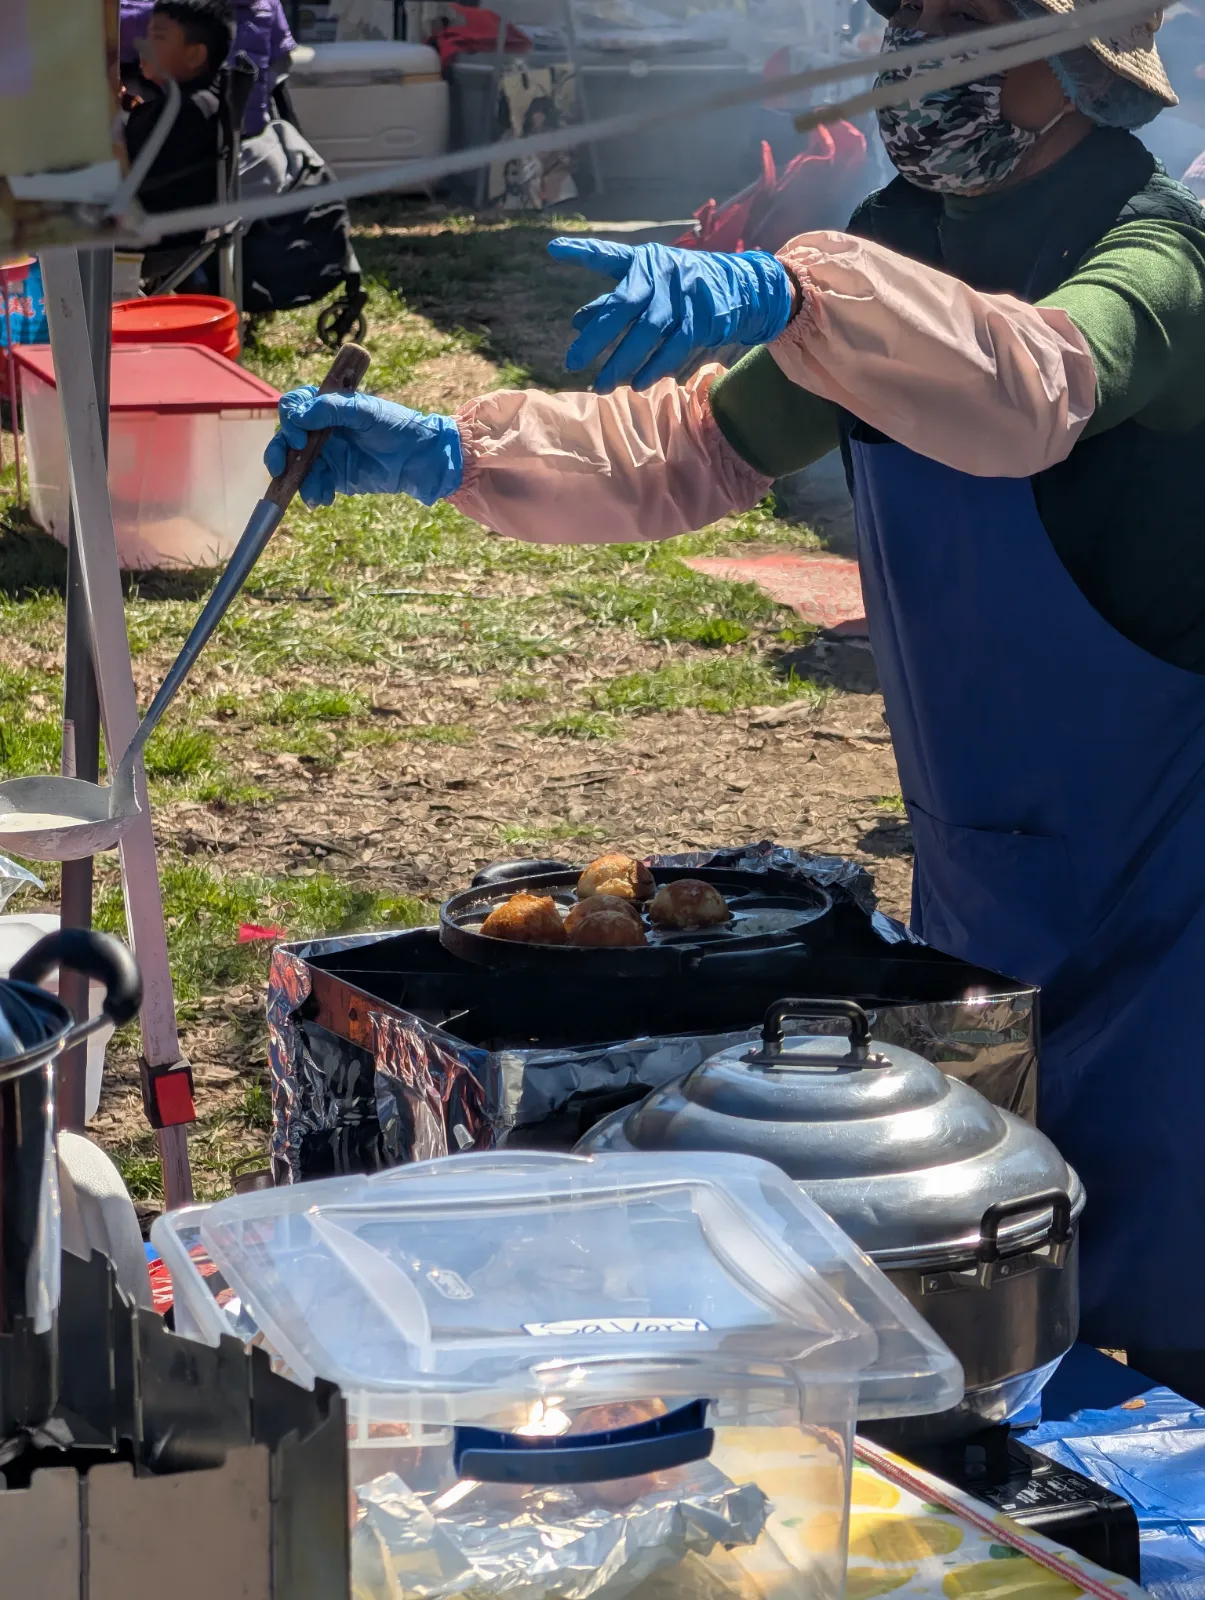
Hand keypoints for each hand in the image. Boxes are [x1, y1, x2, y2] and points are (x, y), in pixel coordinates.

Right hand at [264, 388, 462, 507]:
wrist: (419, 457)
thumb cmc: (396, 426)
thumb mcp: (365, 411)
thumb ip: (331, 410)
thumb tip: (298, 415)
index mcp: (326, 407)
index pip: (293, 407)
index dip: (289, 420)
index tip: (299, 436)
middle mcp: (320, 430)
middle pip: (285, 439)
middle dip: (278, 453)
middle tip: (282, 468)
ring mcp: (326, 455)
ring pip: (295, 466)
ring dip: (294, 479)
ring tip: (310, 490)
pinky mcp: (335, 478)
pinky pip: (313, 485)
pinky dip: (312, 493)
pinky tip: (322, 498)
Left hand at [548, 237, 795, 392]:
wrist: (740, 288)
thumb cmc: (680, 290)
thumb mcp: (647, 288)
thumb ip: (612, 303)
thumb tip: (576, 323)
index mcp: (643, 261)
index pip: (609, 256)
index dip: (583, 252)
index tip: (554, 249)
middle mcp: (661, 273)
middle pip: (624, 305)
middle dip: (597, 336)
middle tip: (572, 362)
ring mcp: (683, 295)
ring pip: (648, 331)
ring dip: (622, 361)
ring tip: (600, 385)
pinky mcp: (702, 317)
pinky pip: (674, 346)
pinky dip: (654, 367)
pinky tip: (636, 384)